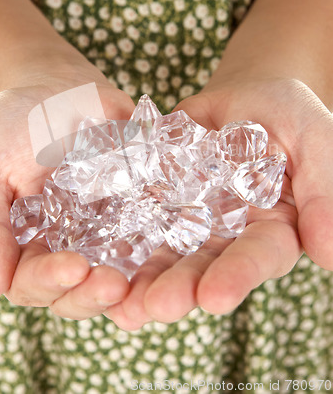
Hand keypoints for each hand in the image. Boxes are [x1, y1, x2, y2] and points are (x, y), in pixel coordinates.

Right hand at [0, 70, 135, 319]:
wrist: (58, 88)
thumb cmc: (14, 124)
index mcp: (23, 244)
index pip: (30, 282)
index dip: (48, 282)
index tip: (72, 268)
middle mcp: (64, 246)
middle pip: (76, 291)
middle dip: (92, 294)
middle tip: (112, 284)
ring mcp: (103, 231)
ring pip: (114, 274)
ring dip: (127, 282)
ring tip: (137, 276)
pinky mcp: (135, 210)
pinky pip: (149, 235)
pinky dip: (158, 245)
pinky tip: (168, 243)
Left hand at [104, 77, 332, 329]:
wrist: (241, 97)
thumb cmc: (285, 114)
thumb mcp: (313, 138)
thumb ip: (323, 190)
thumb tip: (328, 254)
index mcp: (271, 230)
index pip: (258, 257)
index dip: (237, 276)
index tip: (214, 297)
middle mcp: (227, 237)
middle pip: (204, 267)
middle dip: (181, 287)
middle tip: (156, 306)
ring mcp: (188, 222)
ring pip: (164, 256)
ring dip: (142, 279)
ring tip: (119, 302)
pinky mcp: (155, 204)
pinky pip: (134, 223)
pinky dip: (116, 242)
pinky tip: (94, 262)